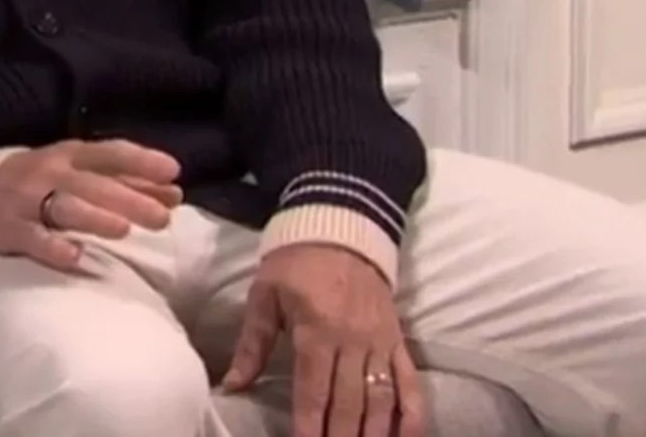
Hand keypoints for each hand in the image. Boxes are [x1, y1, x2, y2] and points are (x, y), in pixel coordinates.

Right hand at [0, 139, 185, 270]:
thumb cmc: (32, 183)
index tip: (173, 173)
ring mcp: (25, 201)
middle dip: (128, 198)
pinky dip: (52, 247)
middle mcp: (47, 173)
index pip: (107, 153)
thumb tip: (174, 193)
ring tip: (123, 230)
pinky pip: (31, 238)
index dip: (140, 161)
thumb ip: (119, 181)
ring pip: (63, 206)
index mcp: (65, 155)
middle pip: (91, 184)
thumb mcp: (70, 171)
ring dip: (94, 216)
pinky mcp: (6, 228)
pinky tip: (74, 257)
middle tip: (162, 217)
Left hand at [222, 244, 424, 436]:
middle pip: (350, 403)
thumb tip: (232, 385)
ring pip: (381, 399)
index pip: (314, 391)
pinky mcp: (398, 341)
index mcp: (317, 330)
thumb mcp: (264, 297)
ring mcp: (380, 343)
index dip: (310, 426)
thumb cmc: (294, 264)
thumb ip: (251, 345)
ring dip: (374, 434)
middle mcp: (354, 341)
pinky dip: (413, 414)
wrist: (340, 229)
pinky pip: (410, 383)